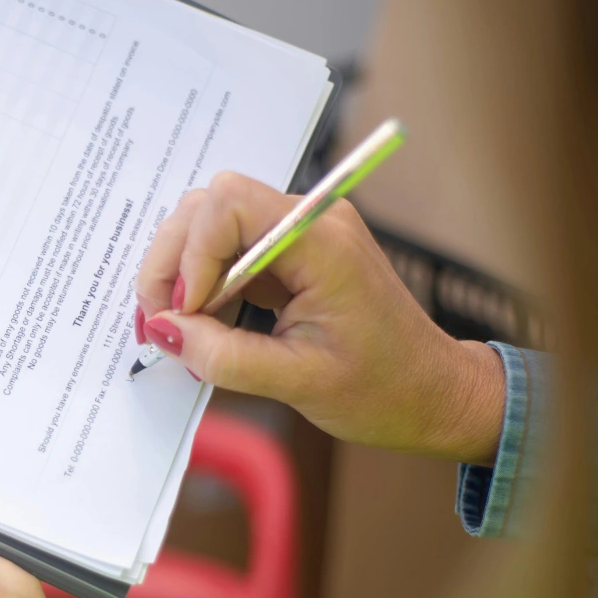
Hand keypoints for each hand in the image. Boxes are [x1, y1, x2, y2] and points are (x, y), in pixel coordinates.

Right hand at [135, 171, 504, 462]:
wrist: (434, 393)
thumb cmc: (385, 389)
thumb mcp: (297, 382)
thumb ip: (224, 356)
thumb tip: (164, 331)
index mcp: (322, 242)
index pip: (227, 204)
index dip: (191, 255)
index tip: (184, 311)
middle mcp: (309, 221)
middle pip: (208, 206)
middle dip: (173, 263)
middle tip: (163, 324)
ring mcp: (299, 234)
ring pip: (210, 226)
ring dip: (184, 275)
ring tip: (185, 331)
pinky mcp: (291, 253)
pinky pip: (229, 250)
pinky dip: (205, 285)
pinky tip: (208, 326)